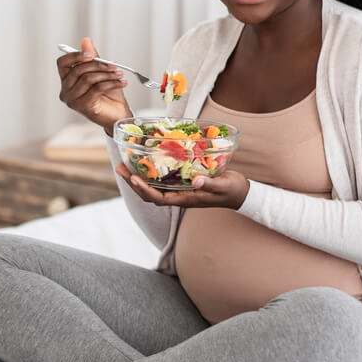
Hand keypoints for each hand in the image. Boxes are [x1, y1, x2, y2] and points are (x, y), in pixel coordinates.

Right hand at [57, 38, 131, 134]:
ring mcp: (73, 100)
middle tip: (114, 65)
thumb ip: (92, 58)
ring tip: (120, 74)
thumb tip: (86, 41)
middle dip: (98, 65)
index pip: (62, 63)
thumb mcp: (101, 72)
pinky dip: (112, 84)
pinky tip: (122, 83)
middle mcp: (66, 91)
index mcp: (66, 80)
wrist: (117, 114)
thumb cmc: (108, 94)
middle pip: (78, 70)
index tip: (92, 54)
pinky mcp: (83, 107)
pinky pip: (97, 89)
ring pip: (88, 79)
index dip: (75, 56)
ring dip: (107, 75)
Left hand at [115, 164, 250, 209]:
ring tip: (125, 164)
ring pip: (153, 187)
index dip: (144, 190)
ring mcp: (180, 190)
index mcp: (185, 199)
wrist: (240, 193)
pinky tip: (146, 162)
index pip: (158, 198)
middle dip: (133, 182)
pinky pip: (162, 180)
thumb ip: (210, 184)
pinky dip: (151, 172)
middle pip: (149, 193)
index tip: (133, 178)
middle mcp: (179, 196)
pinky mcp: (183, 183)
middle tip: (120, 167)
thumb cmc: (232, 190)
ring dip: (138, 177)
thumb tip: (195, 180)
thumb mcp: (223, 186)